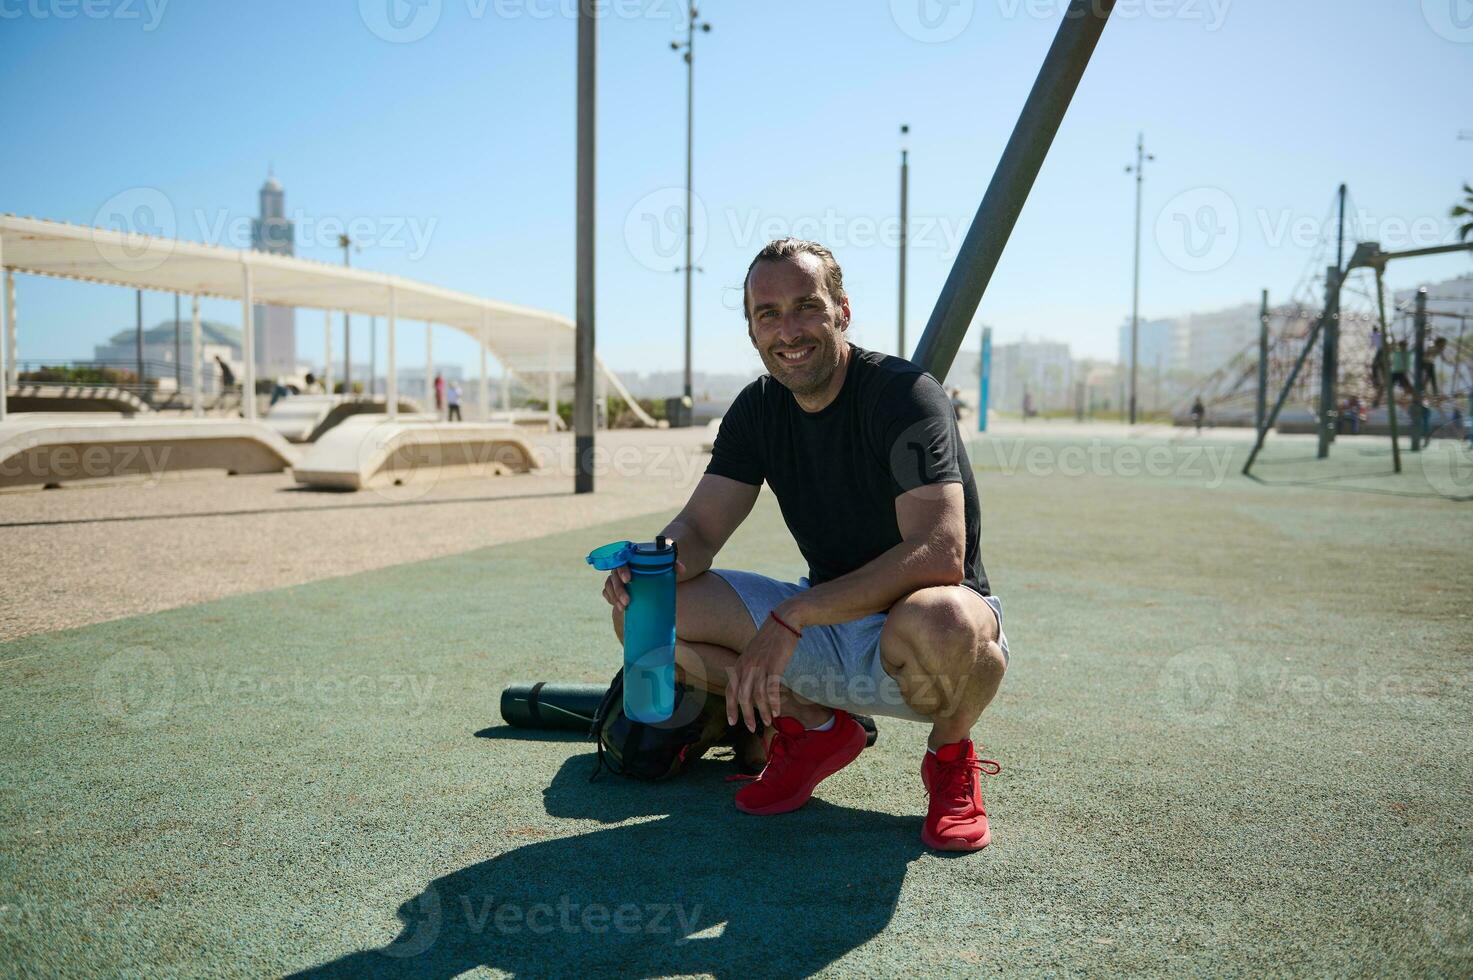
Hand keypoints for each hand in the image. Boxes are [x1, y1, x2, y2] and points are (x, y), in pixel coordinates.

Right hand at [602, 559, 685, 608]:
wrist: (655, 571)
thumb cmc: (659, 565)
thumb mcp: (666, 563)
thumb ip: (674, 562)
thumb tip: (682, 570)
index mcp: (631, 556)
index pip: (622, 559)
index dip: (622, 569)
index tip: (629, 580)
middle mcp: (622, 565)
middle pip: (614, 575)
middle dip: (618, 589)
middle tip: (627, 601)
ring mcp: (617, 576)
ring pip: (609, 584)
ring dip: (614, 596)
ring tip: (623, 607)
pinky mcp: (615, 586)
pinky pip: (607, 591)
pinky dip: (611, 599)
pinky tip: (619, 607)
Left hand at [725, 615, 799, 732]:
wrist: (784, 621)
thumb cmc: (770, 639)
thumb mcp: (753, 653)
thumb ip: (748, 668)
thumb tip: (748, 687)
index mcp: (740, 664)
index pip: (730, 690)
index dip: (730, 707)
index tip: (732, 722)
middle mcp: (746, 666)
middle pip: (743, 697)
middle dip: (746, 715)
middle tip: (751, 728)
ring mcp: (760, 666)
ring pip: (758, 696)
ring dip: (762, 712)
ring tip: (768, 721)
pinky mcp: (774, 666)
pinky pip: (771, 690)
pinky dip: (773, 703)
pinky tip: (776, 711)